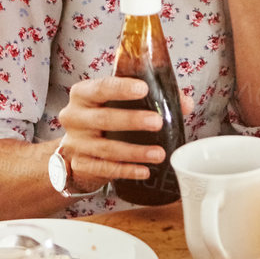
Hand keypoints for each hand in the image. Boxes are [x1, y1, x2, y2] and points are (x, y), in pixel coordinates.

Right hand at [55, 76, 170, 191]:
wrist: (76, 146)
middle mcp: (74, 117)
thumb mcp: (119, 101)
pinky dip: (127, 170)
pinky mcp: (80, 165)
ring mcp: (76, 143)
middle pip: (103, 119)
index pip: (100, 87)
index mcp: (82, 94)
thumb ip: (151, 97)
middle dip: (132, 120)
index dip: (121, 88)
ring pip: (106, 148)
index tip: (143, 88)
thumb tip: (185, 103)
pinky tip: (145, 171)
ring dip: (135, 152)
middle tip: (157, 122)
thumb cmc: (103, 115)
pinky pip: (105, 169)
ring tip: (159, 153)